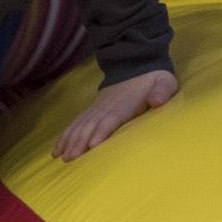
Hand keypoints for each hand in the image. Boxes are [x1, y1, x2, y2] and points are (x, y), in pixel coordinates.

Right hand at [53, 69, 176, 160]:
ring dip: (70, 140)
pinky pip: (76, 123)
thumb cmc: (153, 79)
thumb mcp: (164, 82)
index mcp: (124, 104)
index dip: (102, 131)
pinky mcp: (92, 110)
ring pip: (80, 125)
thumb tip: (157, 101)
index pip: (111, 118)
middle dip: (79, 142)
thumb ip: (162, 91)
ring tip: (62, 157)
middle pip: (90, 125)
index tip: (92, 145)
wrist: (137, 62)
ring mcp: (97, 108)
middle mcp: (107, 106)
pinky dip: (66, 135)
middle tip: (70, 159)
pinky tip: (58, 149)